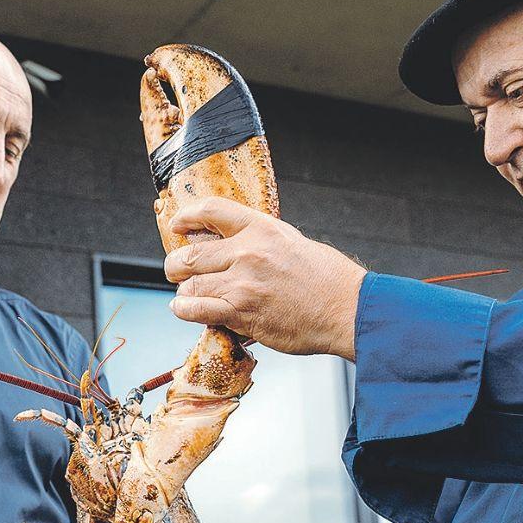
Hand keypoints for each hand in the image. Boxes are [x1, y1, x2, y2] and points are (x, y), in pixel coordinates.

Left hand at [163, 198, 367, 358]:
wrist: (346, 309)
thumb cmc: (329, 280)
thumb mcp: (293, 243)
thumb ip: (261, 243)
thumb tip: (237, 247)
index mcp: (262, 228)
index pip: (211, 210)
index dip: (187, 216)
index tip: (177, 224)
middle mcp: (248, 252)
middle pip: (190, 253)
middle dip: (176, 264)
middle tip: (177, 270)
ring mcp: (242, 283)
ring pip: (190, 284)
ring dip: (183, 291)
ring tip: (186, 295)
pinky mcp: (241, 312)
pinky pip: (197, 310)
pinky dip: (185, 310)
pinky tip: (184, 309)